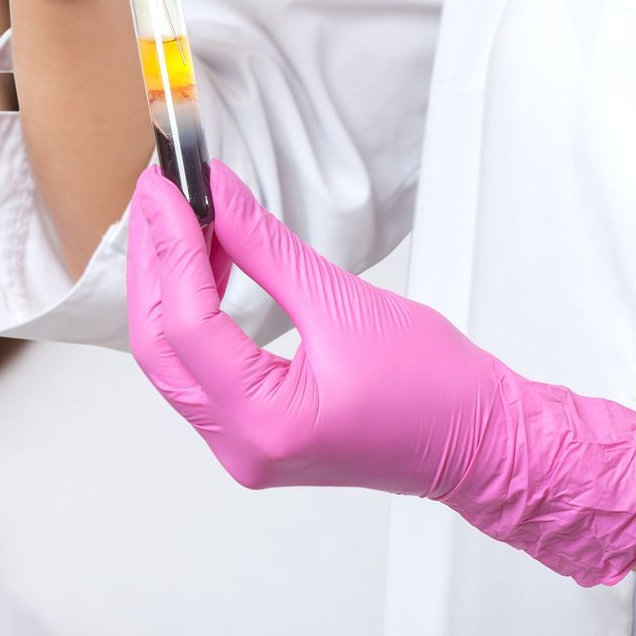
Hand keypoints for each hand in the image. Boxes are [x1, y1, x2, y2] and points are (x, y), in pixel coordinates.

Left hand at [126, 160, 635, 585]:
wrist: (481, 443)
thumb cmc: (437, 387)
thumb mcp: (345, 301)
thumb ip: (267, 248)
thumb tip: (218, 195)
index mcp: (265, 423)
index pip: (187, 323)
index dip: (170, 246)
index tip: (165, 189)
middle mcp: (241, 447)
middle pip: (160, 346)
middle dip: (154, 263)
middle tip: (157, 194)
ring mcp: (242, 447)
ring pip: (172, 360)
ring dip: (169, 287)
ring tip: (179, 218)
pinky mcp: (253, 434)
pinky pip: (199, 371)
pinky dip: (193, 314)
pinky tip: (206, 263)